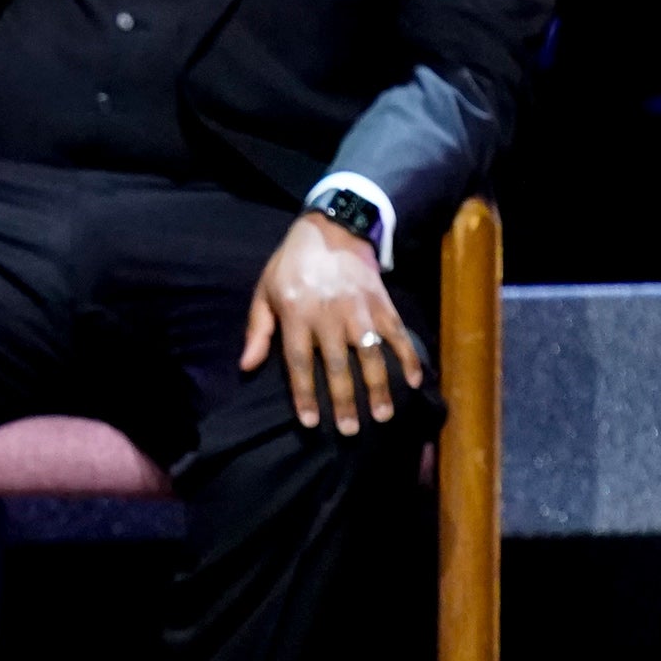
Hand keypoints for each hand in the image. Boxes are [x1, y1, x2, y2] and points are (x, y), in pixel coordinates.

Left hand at [242, 212, 421, 435]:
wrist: (331, 229)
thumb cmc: (291, 265)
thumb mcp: (264, 292)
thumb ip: (257, 331)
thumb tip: (247, 367)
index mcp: (296, 314)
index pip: (300, 363)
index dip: (305, 394)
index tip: (311, 422)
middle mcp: (329, 315)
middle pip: (338, 366)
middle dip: (344, 401)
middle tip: (350, 431)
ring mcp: (359, 309)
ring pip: (371, 355)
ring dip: (378, 387)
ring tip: (382, 415)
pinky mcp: (382, 303)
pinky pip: (398, 334)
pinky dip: (408, 357)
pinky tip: (413, 381)